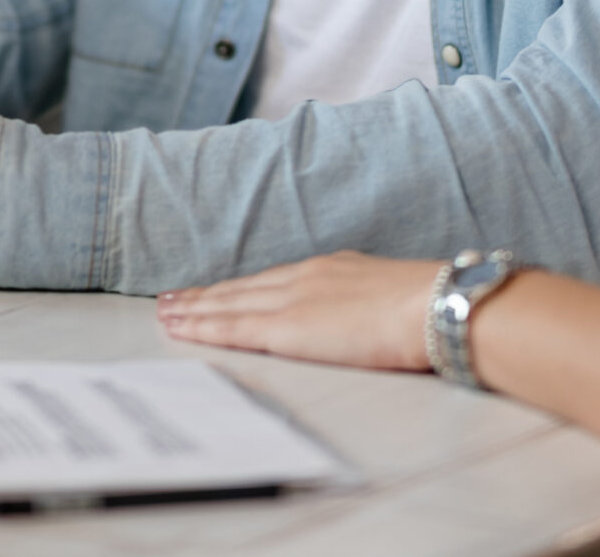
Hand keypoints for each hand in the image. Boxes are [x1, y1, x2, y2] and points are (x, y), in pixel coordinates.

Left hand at [156, 252, 444, 371]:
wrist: (434, 305)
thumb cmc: (428, 304)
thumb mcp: (389, 292)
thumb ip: (366, 302)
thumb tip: (367, 314)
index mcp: (329, 270)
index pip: (270, 280)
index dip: (239, 287)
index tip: (214, 290)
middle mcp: (303, 278)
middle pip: (241, 288)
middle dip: (203, 295)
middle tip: (169, 299)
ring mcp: (292, 301)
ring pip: (228, 304)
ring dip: (194, 309)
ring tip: (165, 312)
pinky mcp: (286, 329)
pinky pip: (233, 328)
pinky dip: (203, 327)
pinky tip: (182, 329)